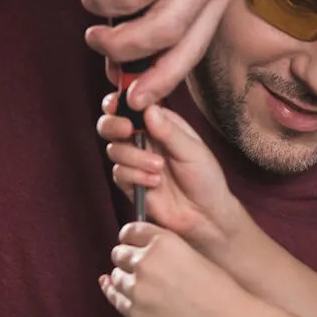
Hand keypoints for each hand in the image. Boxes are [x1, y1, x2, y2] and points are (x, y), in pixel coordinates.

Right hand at [97, 101, 243, 251]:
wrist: (205, 216)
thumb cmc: (205, 178)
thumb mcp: (193, 151)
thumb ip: (170, 131)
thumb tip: (148, 109)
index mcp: (160, 123)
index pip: (133, 105)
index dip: (120, 101)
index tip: (117, 104)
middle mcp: (144, 139)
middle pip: (111, 124)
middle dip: (114, 125)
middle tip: (127, 130)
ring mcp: (135, 161)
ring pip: (114, 149)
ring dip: (134, 157)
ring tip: (159, 168)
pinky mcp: (130, 183)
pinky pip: (119, 173)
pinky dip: (135, 177)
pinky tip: (155, 183)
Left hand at [101, 222, 248, 316]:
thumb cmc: (217, 289)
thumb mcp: (192, 253)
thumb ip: (164, 247)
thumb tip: (138, 245)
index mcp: (163, 241)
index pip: (130, 231)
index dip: (130, 239)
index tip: (133, 245)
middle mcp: (147, 261)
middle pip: (119, 253)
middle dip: (126, 259)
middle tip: (139, 268)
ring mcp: (138, 288)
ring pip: (115, 277)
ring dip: (123, 279)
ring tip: (141, 285)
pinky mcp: (135, 312)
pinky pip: (116, 299)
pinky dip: (119, 296)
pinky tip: (127, 295)